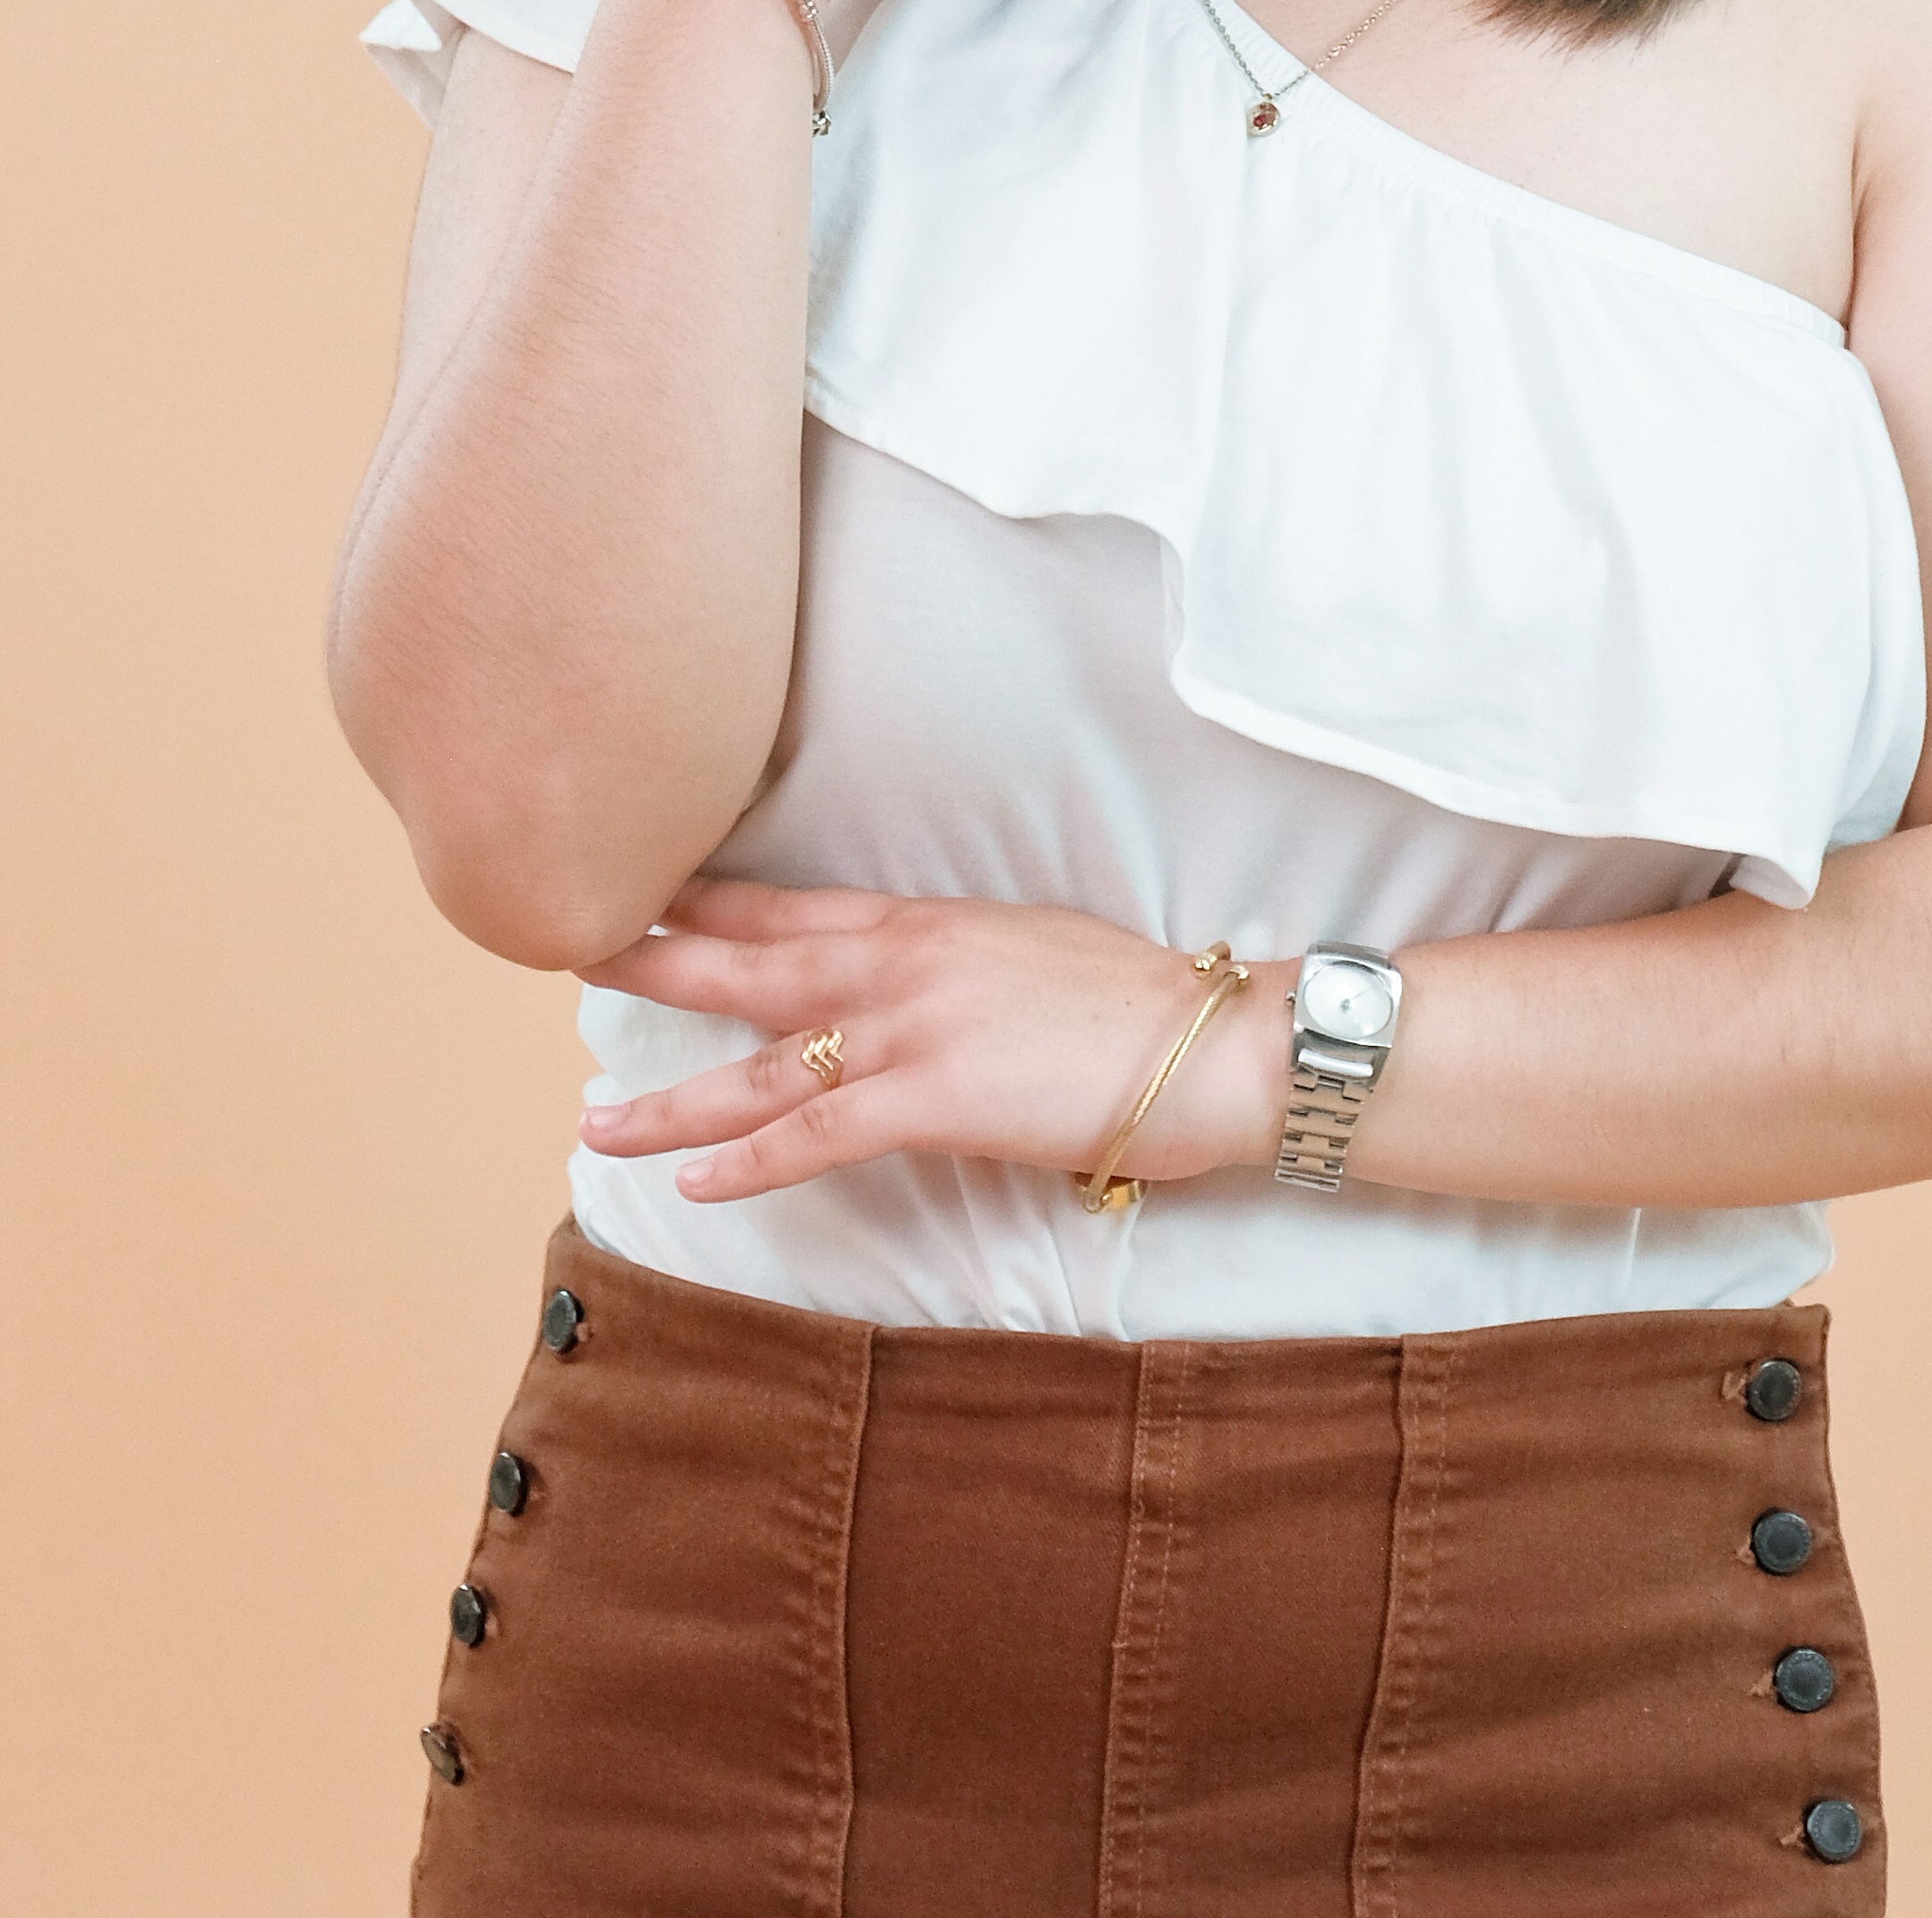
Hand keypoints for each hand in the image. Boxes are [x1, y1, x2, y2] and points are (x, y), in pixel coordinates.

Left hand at [575, 880, 1288, 1204]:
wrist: (1208, 1042)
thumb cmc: (1139, 1006)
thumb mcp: (1030, 950)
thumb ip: (959, 963)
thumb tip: (925, 986)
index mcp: (927, 923)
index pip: (793, 907)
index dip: (710, 904)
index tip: (642, 898)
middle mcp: (902, 963)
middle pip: (752, 964)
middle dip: (658, 965)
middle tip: (574, 959)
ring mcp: (911, 1029)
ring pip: (762, 1063)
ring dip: (672, 1097)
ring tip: (595, 1120)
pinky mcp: (933, 1099)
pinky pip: (816, 1135)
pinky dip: (748, 1161)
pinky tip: (695, 1183)